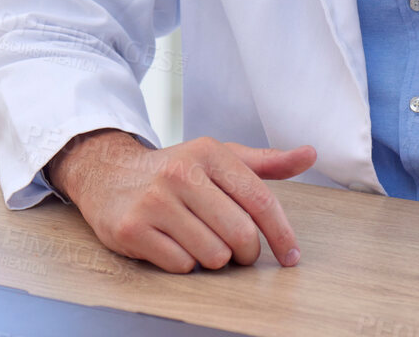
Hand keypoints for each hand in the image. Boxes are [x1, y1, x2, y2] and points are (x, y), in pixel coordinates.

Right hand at [45, 128, 315, 272]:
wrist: (108, 175)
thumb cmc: (174, 171)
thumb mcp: (218, 158)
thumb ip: (265, 162)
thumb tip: (310, 155)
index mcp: (209, 153)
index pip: (260, 200)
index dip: (281, 234)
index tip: (291, 257)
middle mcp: (180, 173)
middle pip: (240, 234)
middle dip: (245, 252)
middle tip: (237, 250)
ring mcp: (153, 201)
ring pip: (213, 255)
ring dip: (213, 258)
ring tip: (199, 240)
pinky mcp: (131, 229)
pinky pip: (181, 265)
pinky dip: (184, 263)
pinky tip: (173, 244)